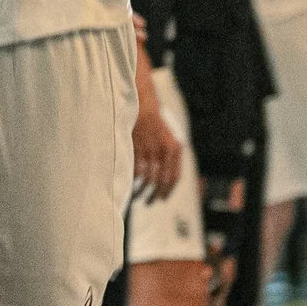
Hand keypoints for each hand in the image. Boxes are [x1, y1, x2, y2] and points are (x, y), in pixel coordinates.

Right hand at [131, 86, 182, 201]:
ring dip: (143, 191)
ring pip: (149, 179)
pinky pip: (137, 172)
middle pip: (162, 181)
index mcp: (176, 149)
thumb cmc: (153, 120)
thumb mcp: (167, 137)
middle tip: (150, 202)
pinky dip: (134, 182)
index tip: (162, 199)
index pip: (174, 177)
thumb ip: (168, 154)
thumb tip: (163, 174)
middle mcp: (166, 151)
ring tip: (138, 197)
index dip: (168, 190)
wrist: (142, 103)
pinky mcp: (139, 149)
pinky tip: (130, 186)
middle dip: (156, 195)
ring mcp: (152, 150)